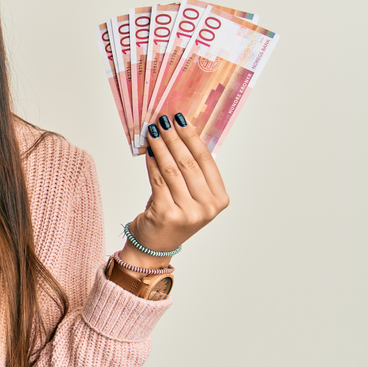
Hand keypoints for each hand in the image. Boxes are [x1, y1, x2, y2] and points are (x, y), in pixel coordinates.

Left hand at [125, 114, 229, 268]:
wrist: (155, 246)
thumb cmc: (174, 216)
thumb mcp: (191, 196)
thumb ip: (192, 172)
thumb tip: (180, 134)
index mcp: (219, 200)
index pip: (206, 160)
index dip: (192, 137)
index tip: (181, 120)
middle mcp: (207, 207)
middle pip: (188, 163)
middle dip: (174, 138)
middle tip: (163, 121)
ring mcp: (187, 212)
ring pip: (172, 169)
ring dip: (161, 146)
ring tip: (152, 131)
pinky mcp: (166, 213)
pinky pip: (157, 180)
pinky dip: (151, 162)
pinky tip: (148, 150)